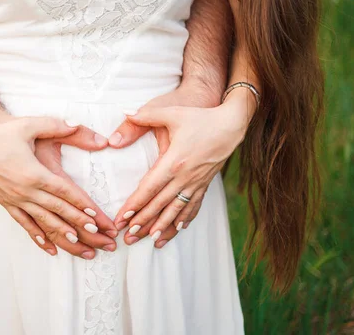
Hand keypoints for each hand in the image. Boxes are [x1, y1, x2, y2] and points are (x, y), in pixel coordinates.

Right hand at [0, 115, 118, 259]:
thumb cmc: (1, 134)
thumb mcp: (30, 125)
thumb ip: (57, 125)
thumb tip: (78, 124)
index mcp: (35, 173)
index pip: (67, 194)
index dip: (85, 208)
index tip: (101, 222)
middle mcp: (27, 192)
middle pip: (62, 214)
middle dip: (86, 230)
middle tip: (105, 243)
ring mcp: (17, 201)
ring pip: (47, 225)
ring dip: (68, 240)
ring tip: (87, 253)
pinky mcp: (8, 204)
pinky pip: (26, 226)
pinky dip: (40, 239)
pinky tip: (53, 250)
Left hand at [112, 90, 255, 246]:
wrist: (231, 123)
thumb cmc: (200, 117)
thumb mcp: (172, 113)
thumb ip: (146, 115)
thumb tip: (125, 114)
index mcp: (174, 161)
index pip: (150, 188)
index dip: (135, 204)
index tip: (122, 217)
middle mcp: (185, 176)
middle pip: (160, 204)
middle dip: (143, 222)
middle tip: (128, 237)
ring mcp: (197, 182)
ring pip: (176, 210)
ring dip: (162, 226)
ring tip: (149, 240)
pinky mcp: (205, 183)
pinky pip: (194, 206)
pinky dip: (184, 219)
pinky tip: (177, 229)